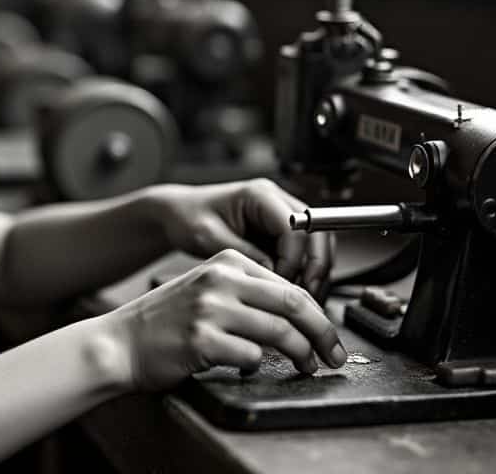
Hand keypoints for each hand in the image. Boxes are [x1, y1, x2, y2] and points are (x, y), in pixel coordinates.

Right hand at [107, 249, 346, 391]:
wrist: (119, 343)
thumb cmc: (163, 323)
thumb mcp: (205, 290)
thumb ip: (246, 294)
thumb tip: (299, 317)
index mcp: (225, 262)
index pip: (289, 285)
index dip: (318, 314)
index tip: (327, 335)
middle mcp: (219, 280)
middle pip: (294, 304)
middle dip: (323, 334)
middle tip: (333, 355)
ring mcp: (210, 309)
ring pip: (280, 332)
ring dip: (301, 355)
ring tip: (306, 367)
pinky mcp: (202, 340)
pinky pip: (251, 356)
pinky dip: (257, 365)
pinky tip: (245, 366)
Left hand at [152, 179, 334, 298]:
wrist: (178, 214)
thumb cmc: (188, 218)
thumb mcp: (208, 237)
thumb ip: (242, 253)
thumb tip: (271, 274)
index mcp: (260, 195)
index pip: (295, 227)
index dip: (292, 258)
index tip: (279, 283)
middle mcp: (277, 202)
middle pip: (317, 233)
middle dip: (315, 267)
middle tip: (305, 296)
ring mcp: (282, 217)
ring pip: (317, 245)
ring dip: (314, 273)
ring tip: (302, 300)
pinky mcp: (280, 233)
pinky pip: (304, 254)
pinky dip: (304, 274)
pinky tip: (293, 295)